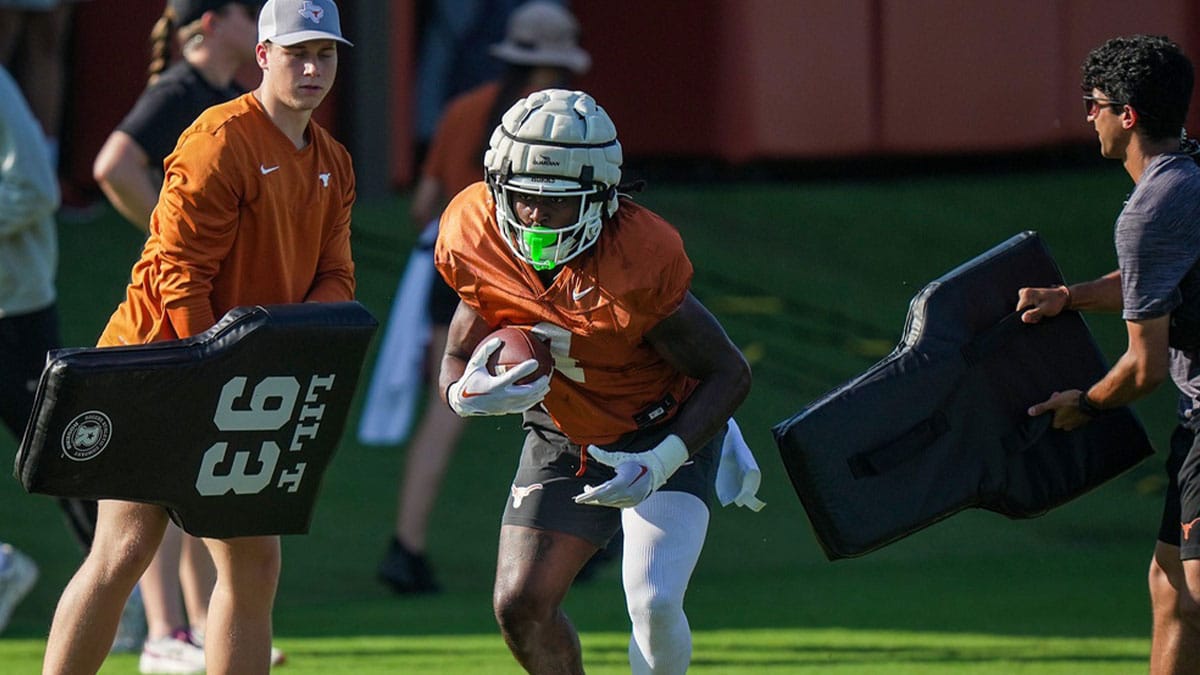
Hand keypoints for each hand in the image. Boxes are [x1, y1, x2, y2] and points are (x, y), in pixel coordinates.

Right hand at [447, 337, 550, 415]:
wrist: (463, 402)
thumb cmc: (470, 379)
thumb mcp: (475, 364)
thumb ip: (486, 350)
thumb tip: (499, 339)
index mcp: (494, 385)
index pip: (513, 377)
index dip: (525, 369)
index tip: (536, 362)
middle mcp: (500, 397)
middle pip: (525, 392)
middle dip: (538, 385)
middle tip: (547, 376)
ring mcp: (504, 406)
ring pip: (526, 402)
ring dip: (538, 394)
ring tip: (547, 386)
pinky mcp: (505, 411)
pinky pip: (522, 408)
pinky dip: (532, 402)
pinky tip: (539, 396)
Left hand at [573, 435, 688, 507]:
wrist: (656, 469)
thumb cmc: (636, 461)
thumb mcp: (619, 457)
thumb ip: (603, 456)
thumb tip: (590, 447)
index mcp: (621, 483)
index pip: (600, 493)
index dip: (588, 496)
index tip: (577, 499)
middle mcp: (625, 494)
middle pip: (603, 500)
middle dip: (591, 498)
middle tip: (580, 496)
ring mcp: (630, 500)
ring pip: (609, 504)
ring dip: (599, 500)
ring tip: (590, 493)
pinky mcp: (633, 503)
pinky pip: (616, 505)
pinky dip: (608, 502)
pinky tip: (603, 497)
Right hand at [1017, 285, 1069, 323]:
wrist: (1062, 296)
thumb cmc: (1055, 303)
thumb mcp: (1045, 309)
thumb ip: (1033, 314)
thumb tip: (1023, 318)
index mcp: (1026, 294)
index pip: (1020, 311)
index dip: (1028, 316)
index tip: (1038, 316)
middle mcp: (1023, 292)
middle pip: (1021, 309)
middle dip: (1030, 314)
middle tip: (1041, 313)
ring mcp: (1024, 292)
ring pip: (1024, 308)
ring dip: (1031, 312)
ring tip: (1042, 310)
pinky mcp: (1027, 294)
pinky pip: (1025, 305)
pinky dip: (1031, 308)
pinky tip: (1039, 307)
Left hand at [1027, 388, 1090, 430]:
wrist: (1091, 402)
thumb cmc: (1071, 402)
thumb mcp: (1054, 403)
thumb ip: (1042, 408)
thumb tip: (1029, 412)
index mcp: (1058, 424)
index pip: (1050, 418)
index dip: (1051, 409)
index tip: (1053, 402)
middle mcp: (1067, 426)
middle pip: (1058, 416)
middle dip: (1058, 408)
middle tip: (1061, 398)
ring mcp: (1076, 424)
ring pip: (1067, 416)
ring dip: (1067, 408)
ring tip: (1069, 399)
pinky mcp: (1084, 420)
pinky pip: (1076, 415)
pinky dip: (1075, 410)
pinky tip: (1077, 402)